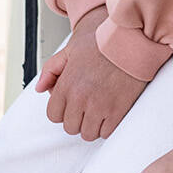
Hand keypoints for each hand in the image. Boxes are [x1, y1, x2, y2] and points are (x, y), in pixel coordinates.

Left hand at [36, 11, 146, 138]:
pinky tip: (111, 110)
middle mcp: (81, 98)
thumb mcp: (71, 49)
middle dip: (78, 117)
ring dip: (93, 124)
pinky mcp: (118, 110)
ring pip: (88, 133)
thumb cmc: (103, 41)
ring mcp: (100, 106)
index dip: (62, 109)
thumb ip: (51, 69)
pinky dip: (108, 125)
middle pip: (70, 127)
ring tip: (100, 107)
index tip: (73, 102)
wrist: (133, 38)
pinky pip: (106, 132)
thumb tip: (39, 88)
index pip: (54, 115)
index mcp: (67, 85)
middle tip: (88, 103)